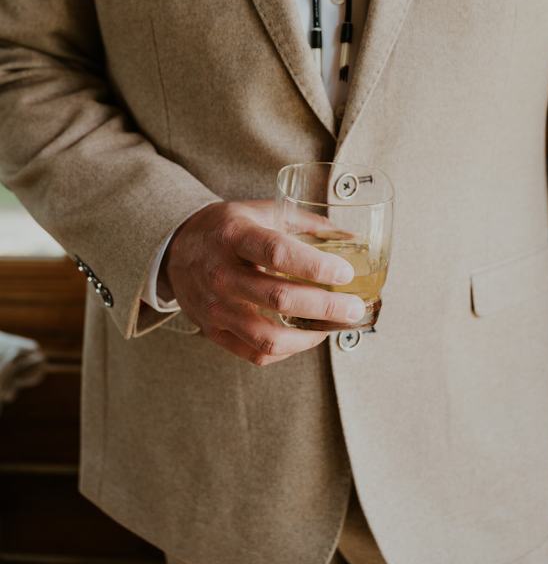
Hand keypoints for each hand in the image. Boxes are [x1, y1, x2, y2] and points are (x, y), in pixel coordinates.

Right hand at [158, 199, 365, 365]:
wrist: (176, 249)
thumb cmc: (226, 228)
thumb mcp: (261, 210)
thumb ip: (305, 223)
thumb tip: (351, 236)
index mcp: (234, 236)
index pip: (278, 253)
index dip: (316, 266)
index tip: (345, 272)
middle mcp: (221, 273)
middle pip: (279, 298)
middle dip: (326, 306)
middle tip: (356, 306)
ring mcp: (215, 308)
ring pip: (268, 336)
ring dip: (311, 336)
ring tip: (335, 325)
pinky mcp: (213, 332)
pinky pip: (257, 353)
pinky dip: (289, 350)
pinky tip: (307, 336)